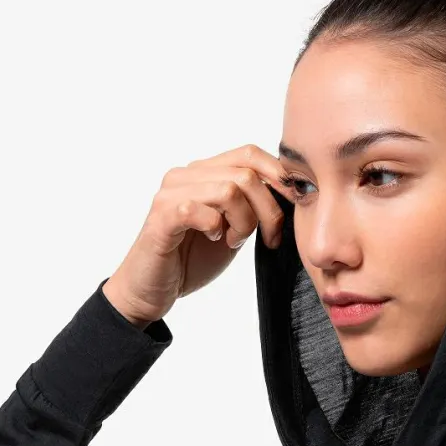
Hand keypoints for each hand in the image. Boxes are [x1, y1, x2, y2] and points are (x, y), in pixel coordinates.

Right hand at [104, 144, 295, 325]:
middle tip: (267, 239)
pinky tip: (214, 241)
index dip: (279, 176)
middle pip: (246, 173)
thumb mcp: (233, 229)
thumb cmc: (190, 261)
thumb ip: (252, 207)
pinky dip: (216, 228)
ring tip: (232, 241)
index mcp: (204, 173)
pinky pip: (199, 210)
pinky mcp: (161, 216)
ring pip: (229, 190)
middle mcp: (186, 175)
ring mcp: (171, 193)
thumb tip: (288, 192)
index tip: (295, 206)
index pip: (250, 153)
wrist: (151, 291)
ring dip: (243, 222)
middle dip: (269, 210)